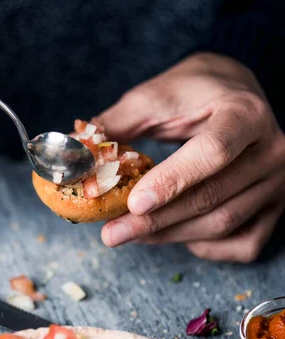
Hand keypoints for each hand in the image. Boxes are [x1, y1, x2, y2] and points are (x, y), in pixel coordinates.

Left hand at [99, 53, 284, 261]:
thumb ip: (117, 125)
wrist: (236, 93)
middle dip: (156, 221)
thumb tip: (73, 156)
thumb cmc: (194, 92)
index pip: (212, 152)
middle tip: (111, 233)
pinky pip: (242, 243)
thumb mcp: (154, 97)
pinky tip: (175, 235)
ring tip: (128, 235)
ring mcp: (277, 183)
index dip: (172, 181)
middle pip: (212, 197)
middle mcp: (271, 150)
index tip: (132, 203)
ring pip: (222, 224)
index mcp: (244, 113)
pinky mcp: (276, 207)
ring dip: (170, 236)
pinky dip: (205, 246)